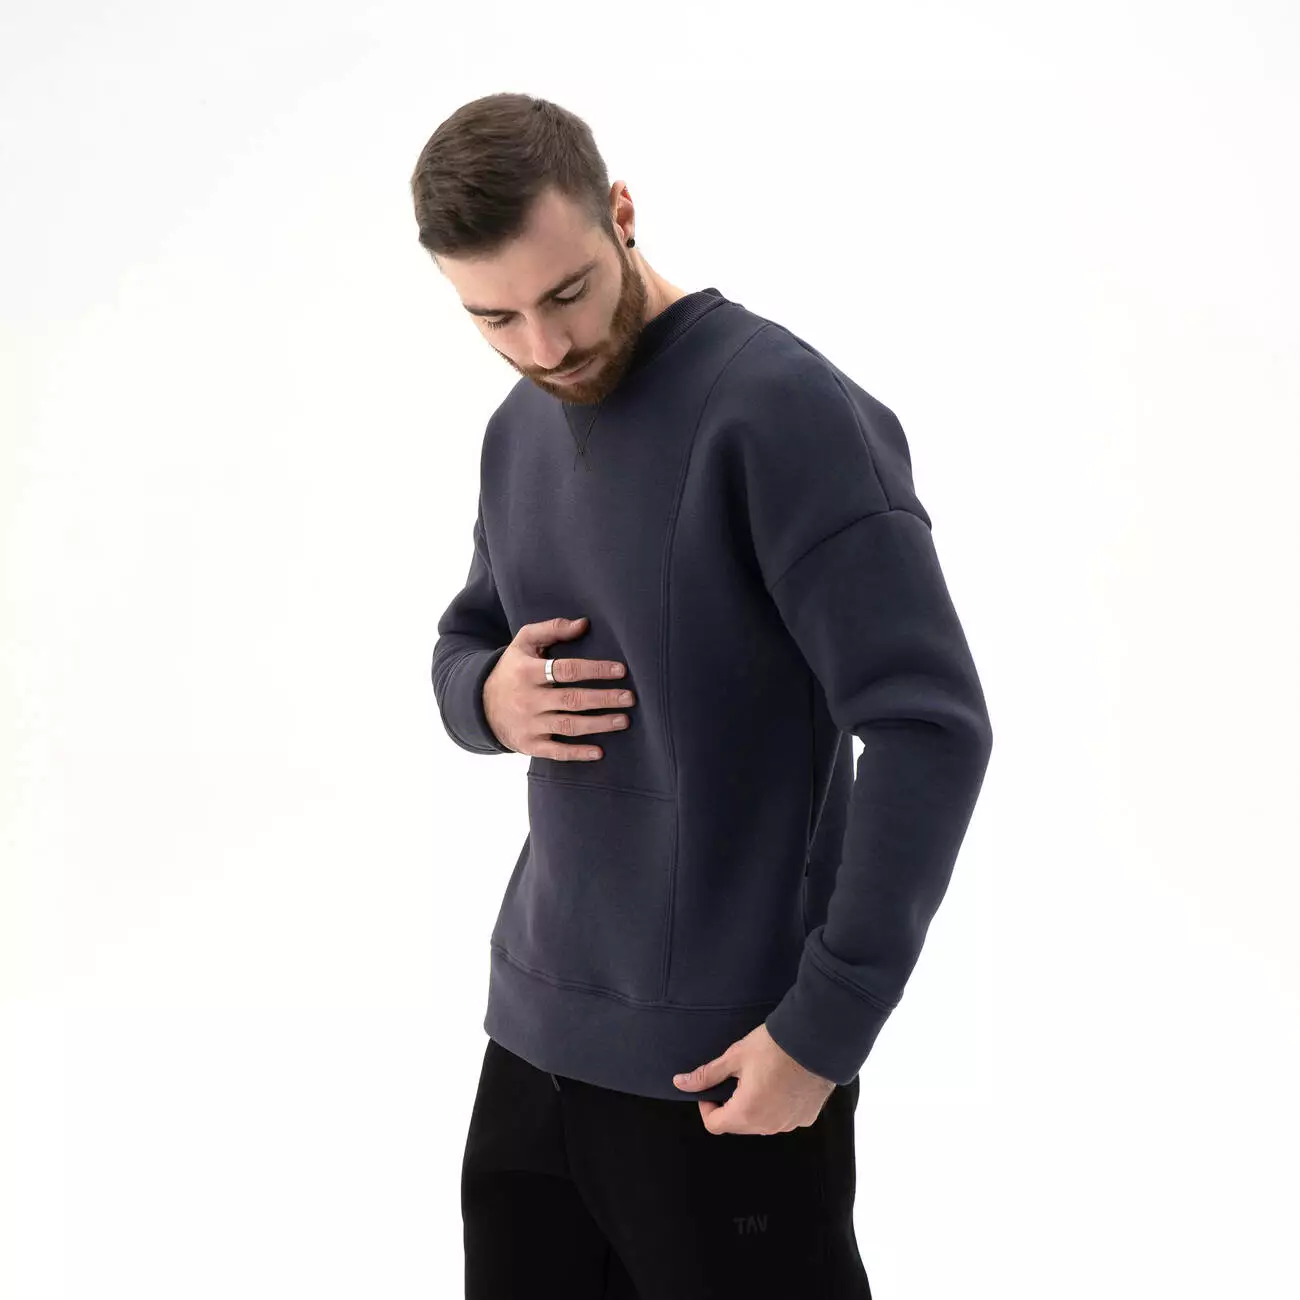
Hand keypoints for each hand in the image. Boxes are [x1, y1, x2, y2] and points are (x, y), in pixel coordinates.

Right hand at [482, 615, 635, 759]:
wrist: (480, 705)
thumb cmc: (512, 669)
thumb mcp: (524, 643)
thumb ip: (552, 629)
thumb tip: (584, 623)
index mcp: (527, 672)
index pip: (567, 670)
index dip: (595, 670)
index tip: (620, 671)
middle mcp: (527, 699)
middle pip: (572, 699)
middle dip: (604, 699)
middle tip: (629, 698)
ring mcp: (528, 724)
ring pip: (568, 725)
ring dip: (599, 724)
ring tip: (624, 720)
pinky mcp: (528, 745)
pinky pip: (555, 751)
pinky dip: (577, 754)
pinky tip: (599, 753)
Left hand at [672, 1022, 836, 1134]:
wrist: (815, 1041)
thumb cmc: (773, 1047)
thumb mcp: (734, 1057)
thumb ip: (706, 1075)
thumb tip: (679, 1083)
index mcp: (746, 1113)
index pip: (714, 1125)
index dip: (706, 1106)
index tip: (712, 1087)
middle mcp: (768, 1126)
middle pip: (737, 1125)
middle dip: (730, 1105)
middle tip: (735, 1078)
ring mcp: (789, 1124)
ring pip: (760, 1123)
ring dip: (753, 1107)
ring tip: (759, 1077)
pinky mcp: (805, 1118)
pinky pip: (782, 1119)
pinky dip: (776, 1106)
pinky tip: (780, 1082)